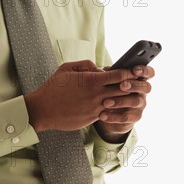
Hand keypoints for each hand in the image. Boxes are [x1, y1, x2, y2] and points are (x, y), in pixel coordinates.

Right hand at [24, 60, 148, 132]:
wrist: (42, 110)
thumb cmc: (53, 87)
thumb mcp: (67, 68)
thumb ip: (87, 65)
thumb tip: (101, 68)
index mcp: (91, 80)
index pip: (119, 76)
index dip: (130, 72)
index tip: (137, 70)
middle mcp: (96, 95)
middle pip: (123, 89)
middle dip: (133, 85)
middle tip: (141, 81)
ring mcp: (95, 108)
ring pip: (118, 103)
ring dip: (126, 98)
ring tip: (131, 94)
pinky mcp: (92, 118)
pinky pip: (109, 112)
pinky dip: (115, 108)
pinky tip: (117, 105)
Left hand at [94, 65, 154, 141]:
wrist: (108, 111)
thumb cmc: (111, 89)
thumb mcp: (110, 80)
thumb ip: (110, 74)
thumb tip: (105, 71)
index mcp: (139, 79)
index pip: (149, 73)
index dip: (145, 70)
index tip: (135, 70)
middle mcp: (143, 92)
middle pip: (146, 87)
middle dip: (134, 85)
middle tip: (122, 85)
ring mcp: (140, 105)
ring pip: (135, 102)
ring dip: (120, 101)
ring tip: (105, 102)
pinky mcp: (135, 117)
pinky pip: (126, 118)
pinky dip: (113, 117)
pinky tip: (102, 115)